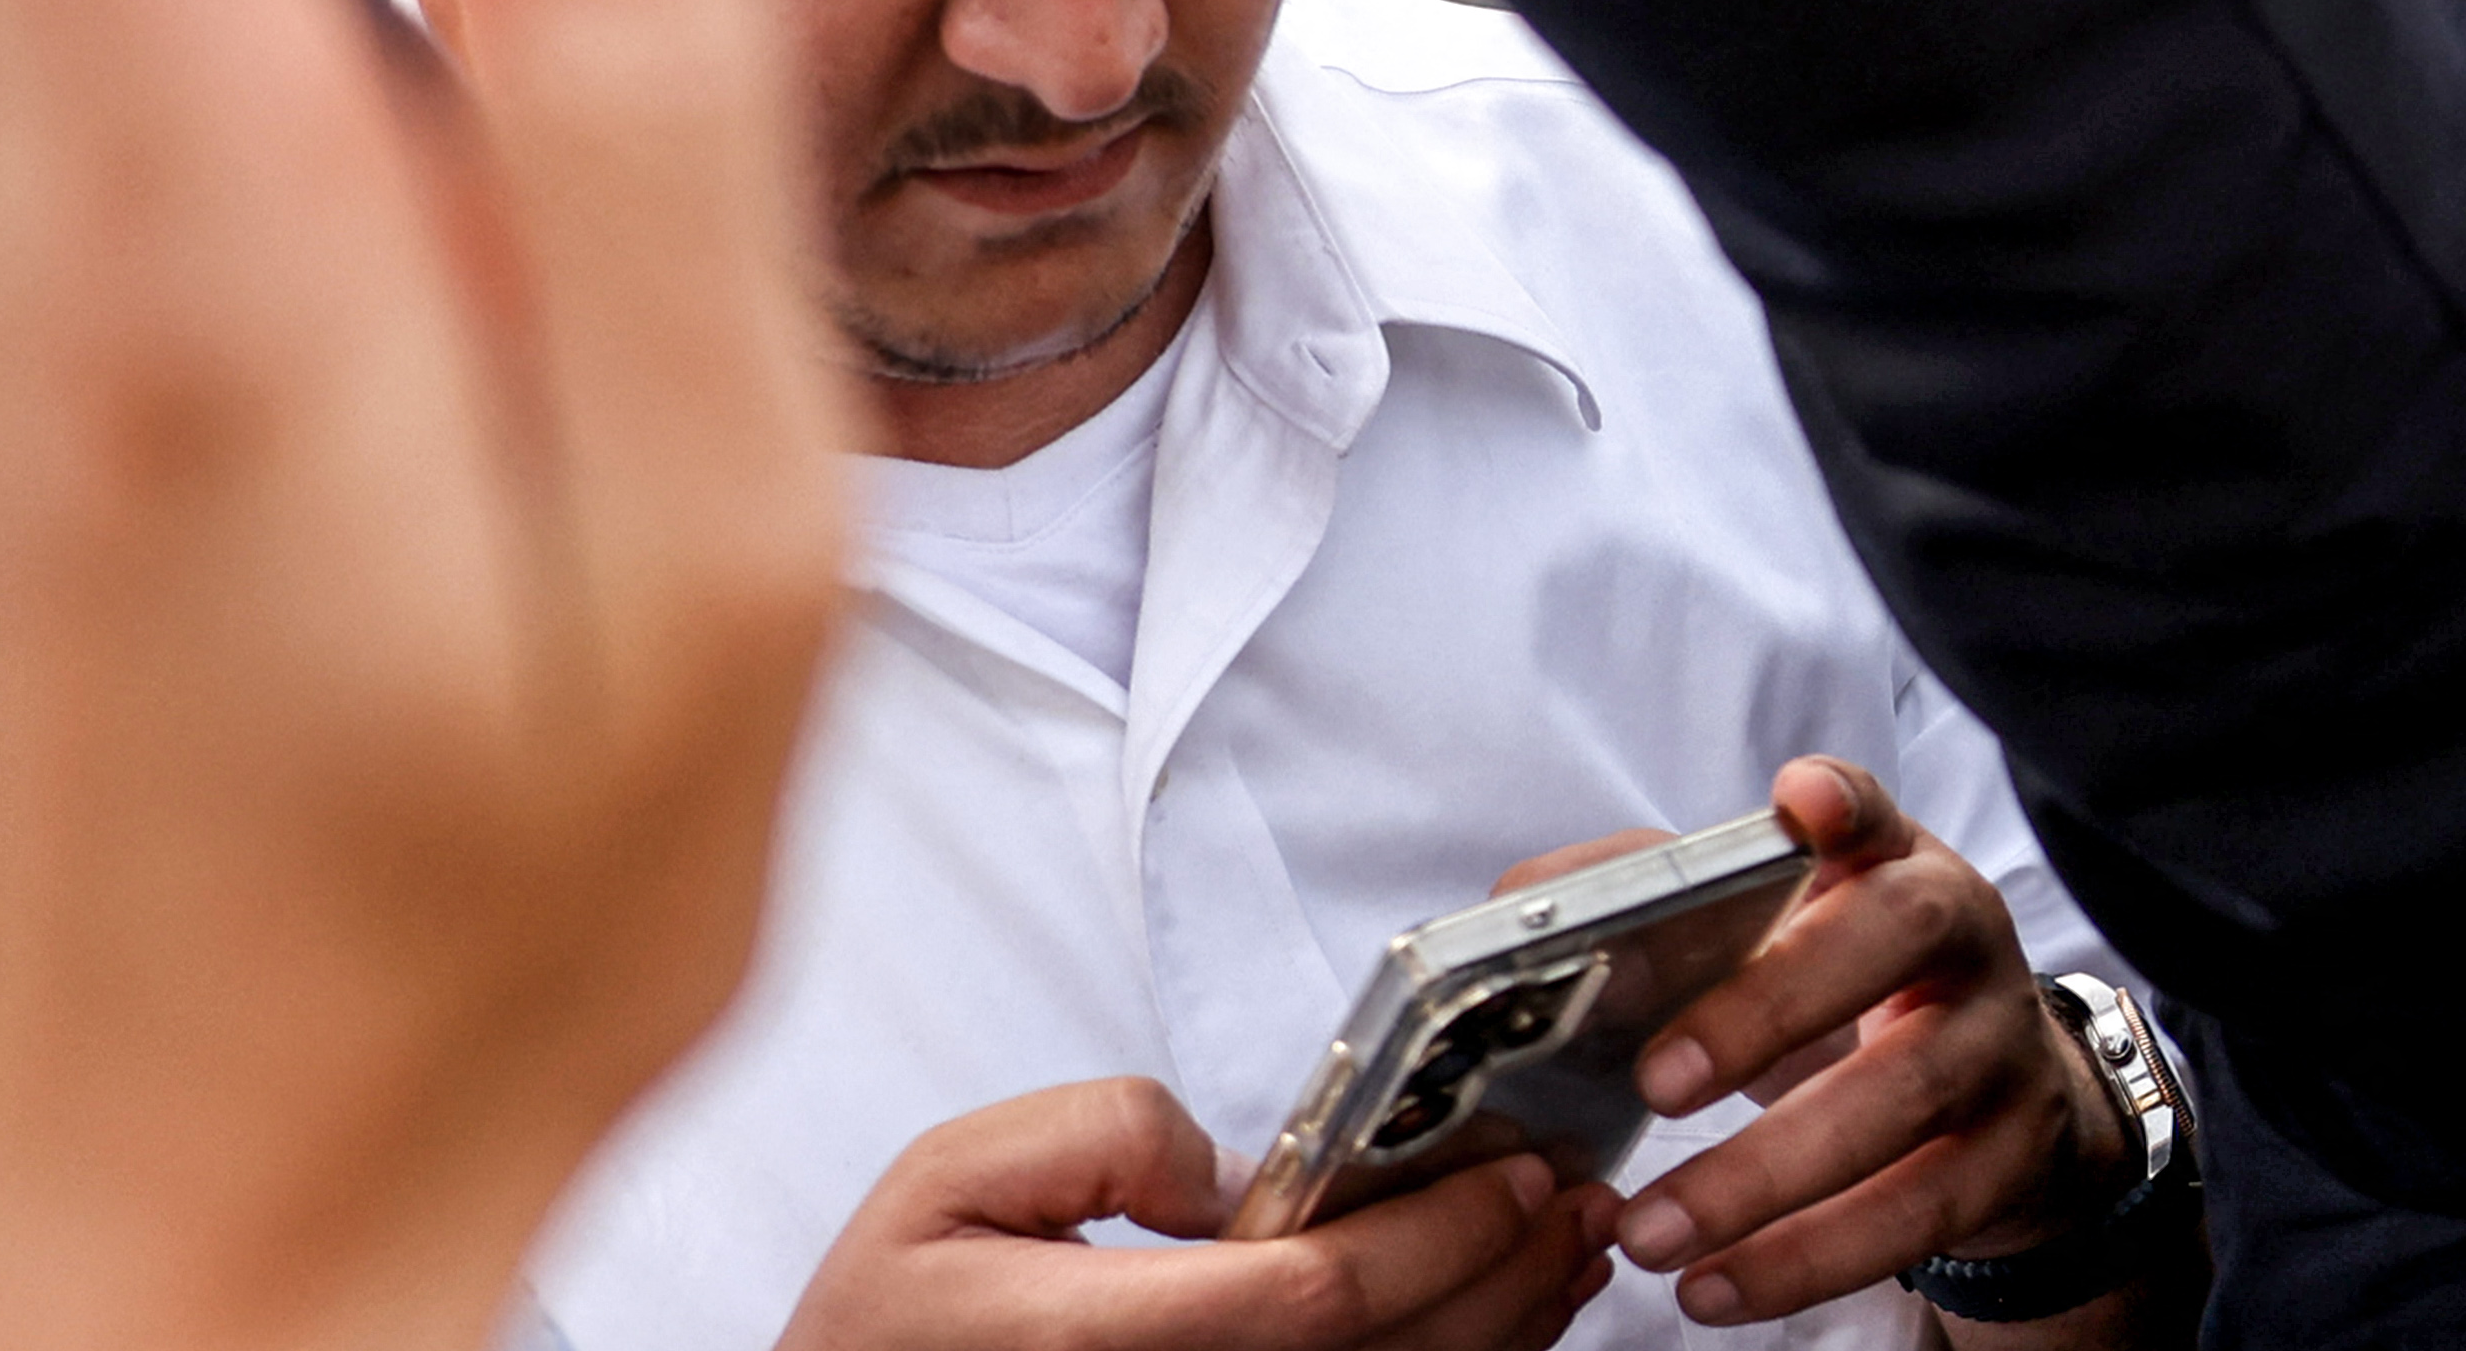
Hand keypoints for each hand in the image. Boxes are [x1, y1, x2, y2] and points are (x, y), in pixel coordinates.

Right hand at [768, 1081, 1604, 1350]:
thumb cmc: (888, 1319)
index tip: (1514, 1172)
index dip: (1437, 1235)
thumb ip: (1102, 1136)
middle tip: (1578, 1200)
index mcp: (1109, 1340)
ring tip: (1565, 1255)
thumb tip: (1241, 1171)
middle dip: (1504, 1280)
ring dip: (1502, 1335)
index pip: (1318, 1297)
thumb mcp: (948, 1178)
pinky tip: (1499, 1328)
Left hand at [1606, 760, 2125, 1326]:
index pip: (1872, 811)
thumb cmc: (1848, 1002)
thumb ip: (1657, 910)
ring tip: (1652, 1233)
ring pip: (1900, 1097)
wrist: (1999, 1098)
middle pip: (1889, 944)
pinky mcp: (2012, 1156)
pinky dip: (1807, 1260)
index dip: (1843, 805)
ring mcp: (2001, 1044)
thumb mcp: (1776, 940)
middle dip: (1767, 1011)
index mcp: (1890, 864)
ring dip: (1765, 1175)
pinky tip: (1717, 1286)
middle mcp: (1963, 935)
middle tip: (1654, 1084)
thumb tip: (1529, 910)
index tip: (1799, 806)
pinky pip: (1916, 1213)